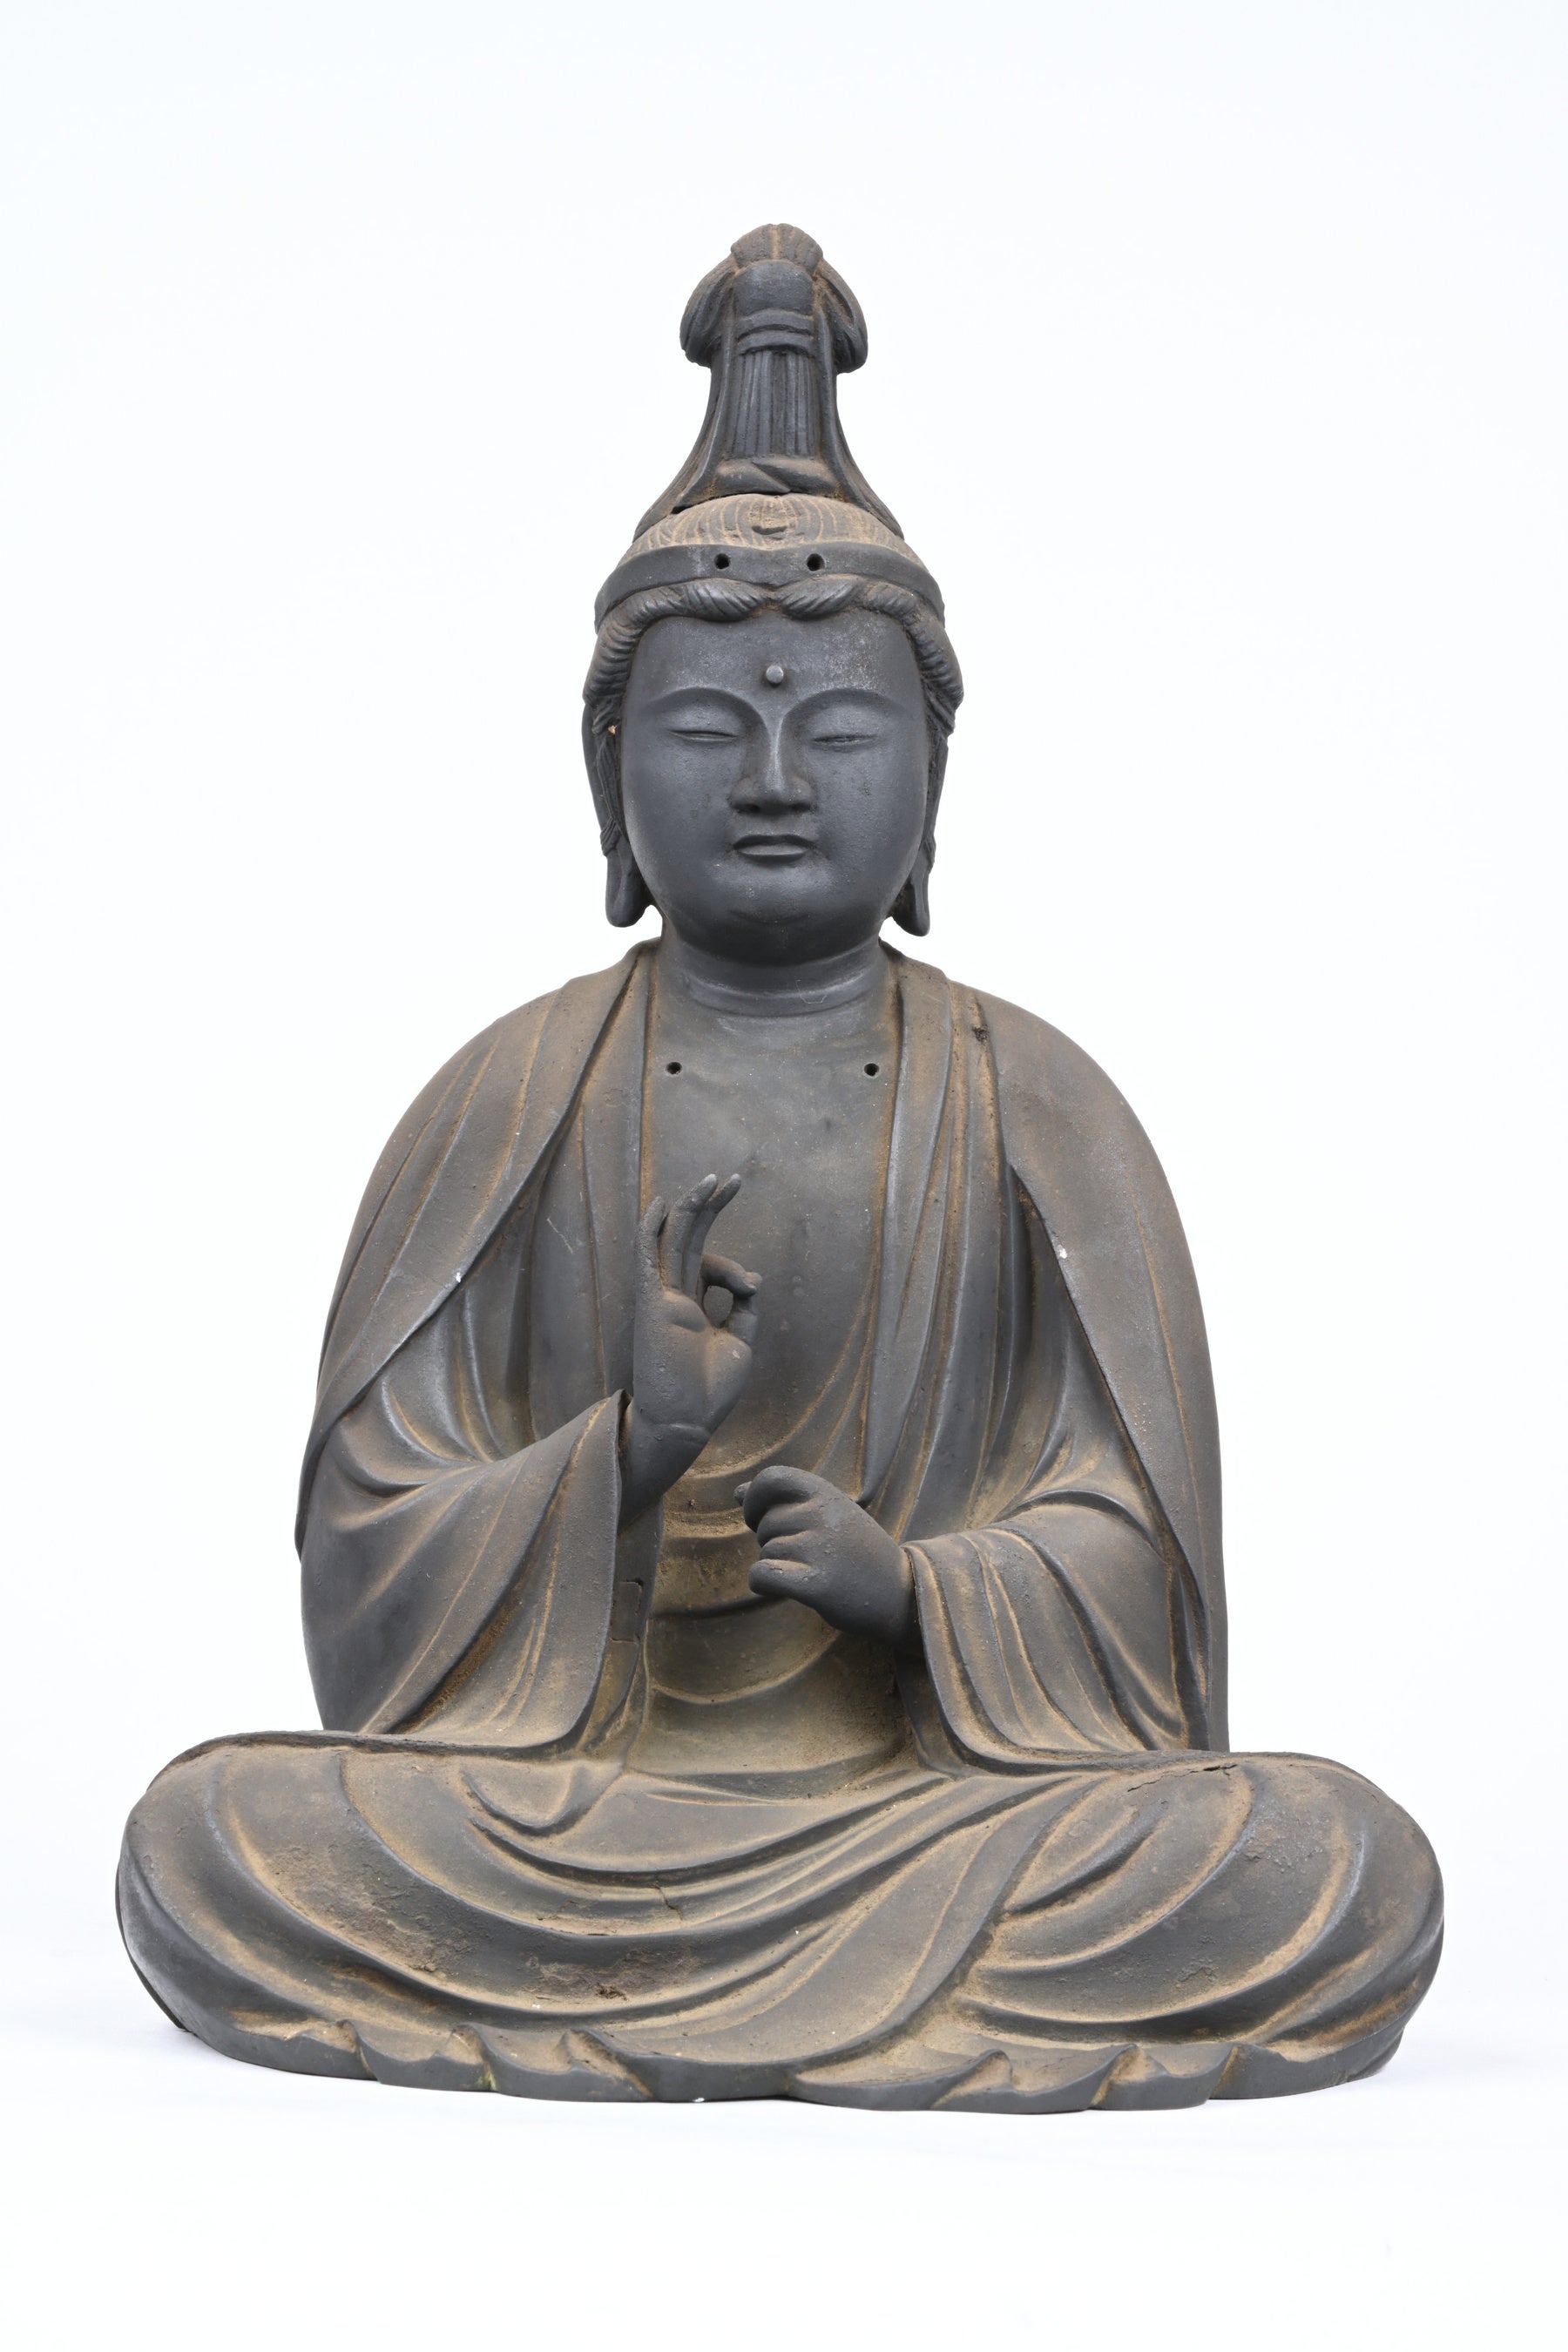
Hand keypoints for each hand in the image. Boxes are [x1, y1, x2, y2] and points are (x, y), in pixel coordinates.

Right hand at [619, 1174, 760, 1524]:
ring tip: (716, 1179)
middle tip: (733, 1179)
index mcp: (694, 1308)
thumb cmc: (710, 1392)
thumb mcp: (741, 1343)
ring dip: (695, 1207)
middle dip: (713, 1207)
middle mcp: (675, 1296)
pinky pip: (649, 1259)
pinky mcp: (652, 1303)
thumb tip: (753, 1277)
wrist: (688, 1421)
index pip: (711, 1266)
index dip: (735, 1267)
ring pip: (675, 1240)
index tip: (753, 1286)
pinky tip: (663, 1204)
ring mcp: (662, 1297)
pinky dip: (653, 1230)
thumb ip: (745, 1308)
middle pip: (692, 1238)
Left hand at [740, 1466, 916, 1652]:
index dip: (755, 1498)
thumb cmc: (856, 1551)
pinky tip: (784, 1588)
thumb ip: (784, 1500)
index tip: (761, 1518)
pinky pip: (762, 1575)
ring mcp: (820, 1548)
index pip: (771, 1477)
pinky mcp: (816, 1583)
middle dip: (772, 1542)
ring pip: (764, 1552)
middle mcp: (822, 1514)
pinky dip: (763, 1583)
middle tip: (809, 1555)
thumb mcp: (828, 1513)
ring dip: (778, 1566)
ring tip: (813, 1571)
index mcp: (825, 1493)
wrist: (899, 1593)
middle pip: (764, 1524)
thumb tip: (737, 1491)